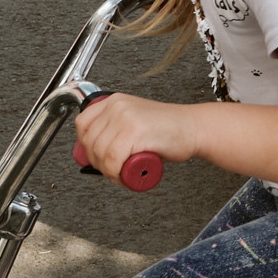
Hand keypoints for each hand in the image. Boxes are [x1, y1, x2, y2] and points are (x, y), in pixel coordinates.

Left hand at [73, 91, 194, 179]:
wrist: (194, 128)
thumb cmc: (168, 129)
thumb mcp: (134, 121)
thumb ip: (114, 130)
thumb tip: (91, 153)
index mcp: (115, 101)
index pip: (83, 124)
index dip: (86, 145)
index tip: (96, 157)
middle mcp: (117, 106)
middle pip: (90, 142)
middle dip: (99, 163)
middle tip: (113, 170)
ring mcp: (125, 117)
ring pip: (101, 154)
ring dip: (110, 171)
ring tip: (124, 174)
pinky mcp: (135, 132)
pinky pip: (114, 160)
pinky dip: (118, 174)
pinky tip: (130, 175)